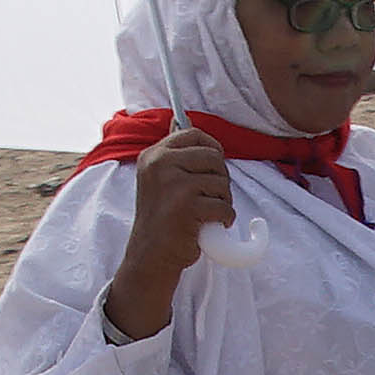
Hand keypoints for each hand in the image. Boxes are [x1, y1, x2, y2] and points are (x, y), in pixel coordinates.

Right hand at [103, 122, 238, 338]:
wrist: (150, 256)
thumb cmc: (162, 218)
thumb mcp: (158, 178)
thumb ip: (172, 153)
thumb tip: (180, 119)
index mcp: (153, 155)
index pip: (194, 134)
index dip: (212, 148)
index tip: (212, 167)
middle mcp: (160, 165)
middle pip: (214, 157)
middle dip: (220, 179)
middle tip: (207, 198)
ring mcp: (173, 184)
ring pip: (222, 183)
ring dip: (222, 202)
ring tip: (205, 214)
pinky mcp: (187, 206)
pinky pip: (224, 207)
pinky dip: (224, 220)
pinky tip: (209, 227)